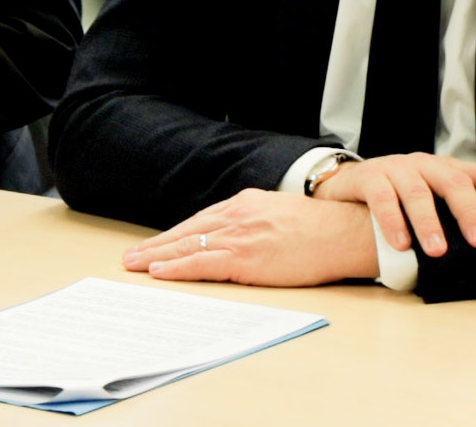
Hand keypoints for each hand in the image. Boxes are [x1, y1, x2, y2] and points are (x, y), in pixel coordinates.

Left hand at [120, 189, 376, 286]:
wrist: (345, 230)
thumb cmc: (320, 227)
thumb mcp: (279, 212)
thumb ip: (255, 220)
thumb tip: (238, 235)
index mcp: (245, 203)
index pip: (200, 220)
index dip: (174, 235)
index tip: (154, 244)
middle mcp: (237, 215)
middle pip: (187, 231)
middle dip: (156, 245)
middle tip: (130, 256)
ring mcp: (240, 235)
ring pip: (188, 246)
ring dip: (157, 256)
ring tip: (134, 264)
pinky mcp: (247, 256)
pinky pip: (203, 263)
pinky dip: (177, 267)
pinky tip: (159, 271)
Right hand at [315, 154, 475, 255]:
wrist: (349, 185)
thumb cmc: (399, 200)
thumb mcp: (429, 201)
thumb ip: (451, 216)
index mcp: (445, 170)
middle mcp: (424, 165)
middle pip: (452, 182)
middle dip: (468, 211)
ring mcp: (396, 168)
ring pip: (417, 192)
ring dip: (429, 223)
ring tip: (437, 250)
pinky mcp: (368, 176)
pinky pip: (382, 198)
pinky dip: (393, 222)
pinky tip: (400, 244)